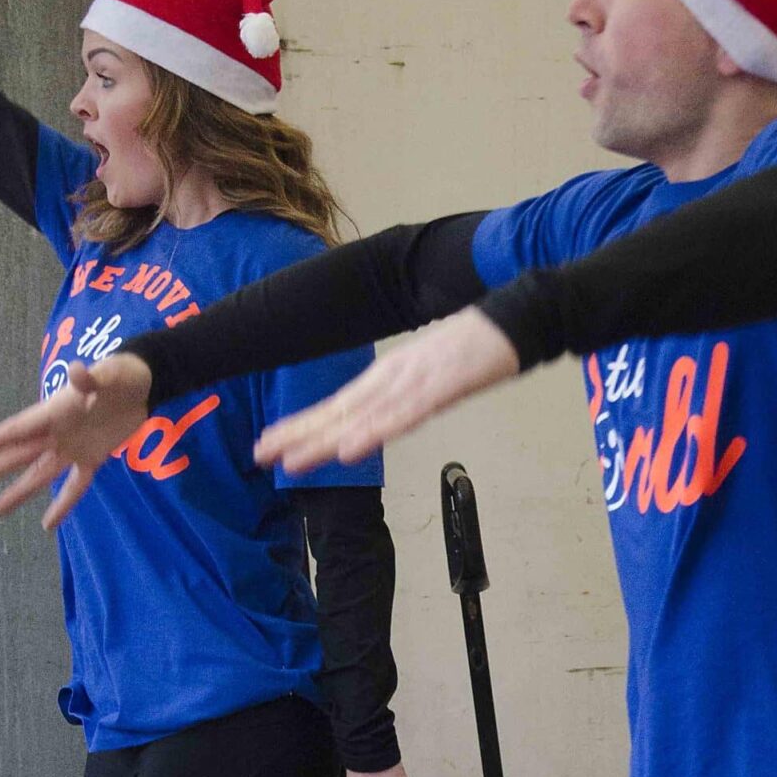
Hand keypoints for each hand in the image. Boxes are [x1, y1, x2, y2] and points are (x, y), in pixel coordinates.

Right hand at [0, 355, 154, 527]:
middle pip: (19, 454)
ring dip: (18, 491)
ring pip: (40, 474)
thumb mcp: (108, 375)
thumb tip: (76, 370)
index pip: (18, 429)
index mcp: (54, 411)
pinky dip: (63, 504)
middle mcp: (57, 433)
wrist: (143, 385)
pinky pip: (75, 486)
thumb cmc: (121, 375)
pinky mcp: (93, 459)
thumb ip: (90, 379)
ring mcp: (73, 448)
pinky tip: (47, 524)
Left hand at [253, 309, 520, 476]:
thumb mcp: (434, 375)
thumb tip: (386, 418)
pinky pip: (403, 417)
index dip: (302, 425)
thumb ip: (408, 397)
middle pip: (339, 412)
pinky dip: (375, 434)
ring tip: (290, 460)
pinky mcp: (441, 388)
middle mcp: (394, 378)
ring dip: (324, 440)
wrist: (517, 315)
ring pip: (362, 418)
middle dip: (298, 434)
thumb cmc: (479, 345)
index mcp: (391, 376)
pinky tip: (350, 450)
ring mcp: (416, 383)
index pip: (339, 406)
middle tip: (259, 454)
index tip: (270, 443)